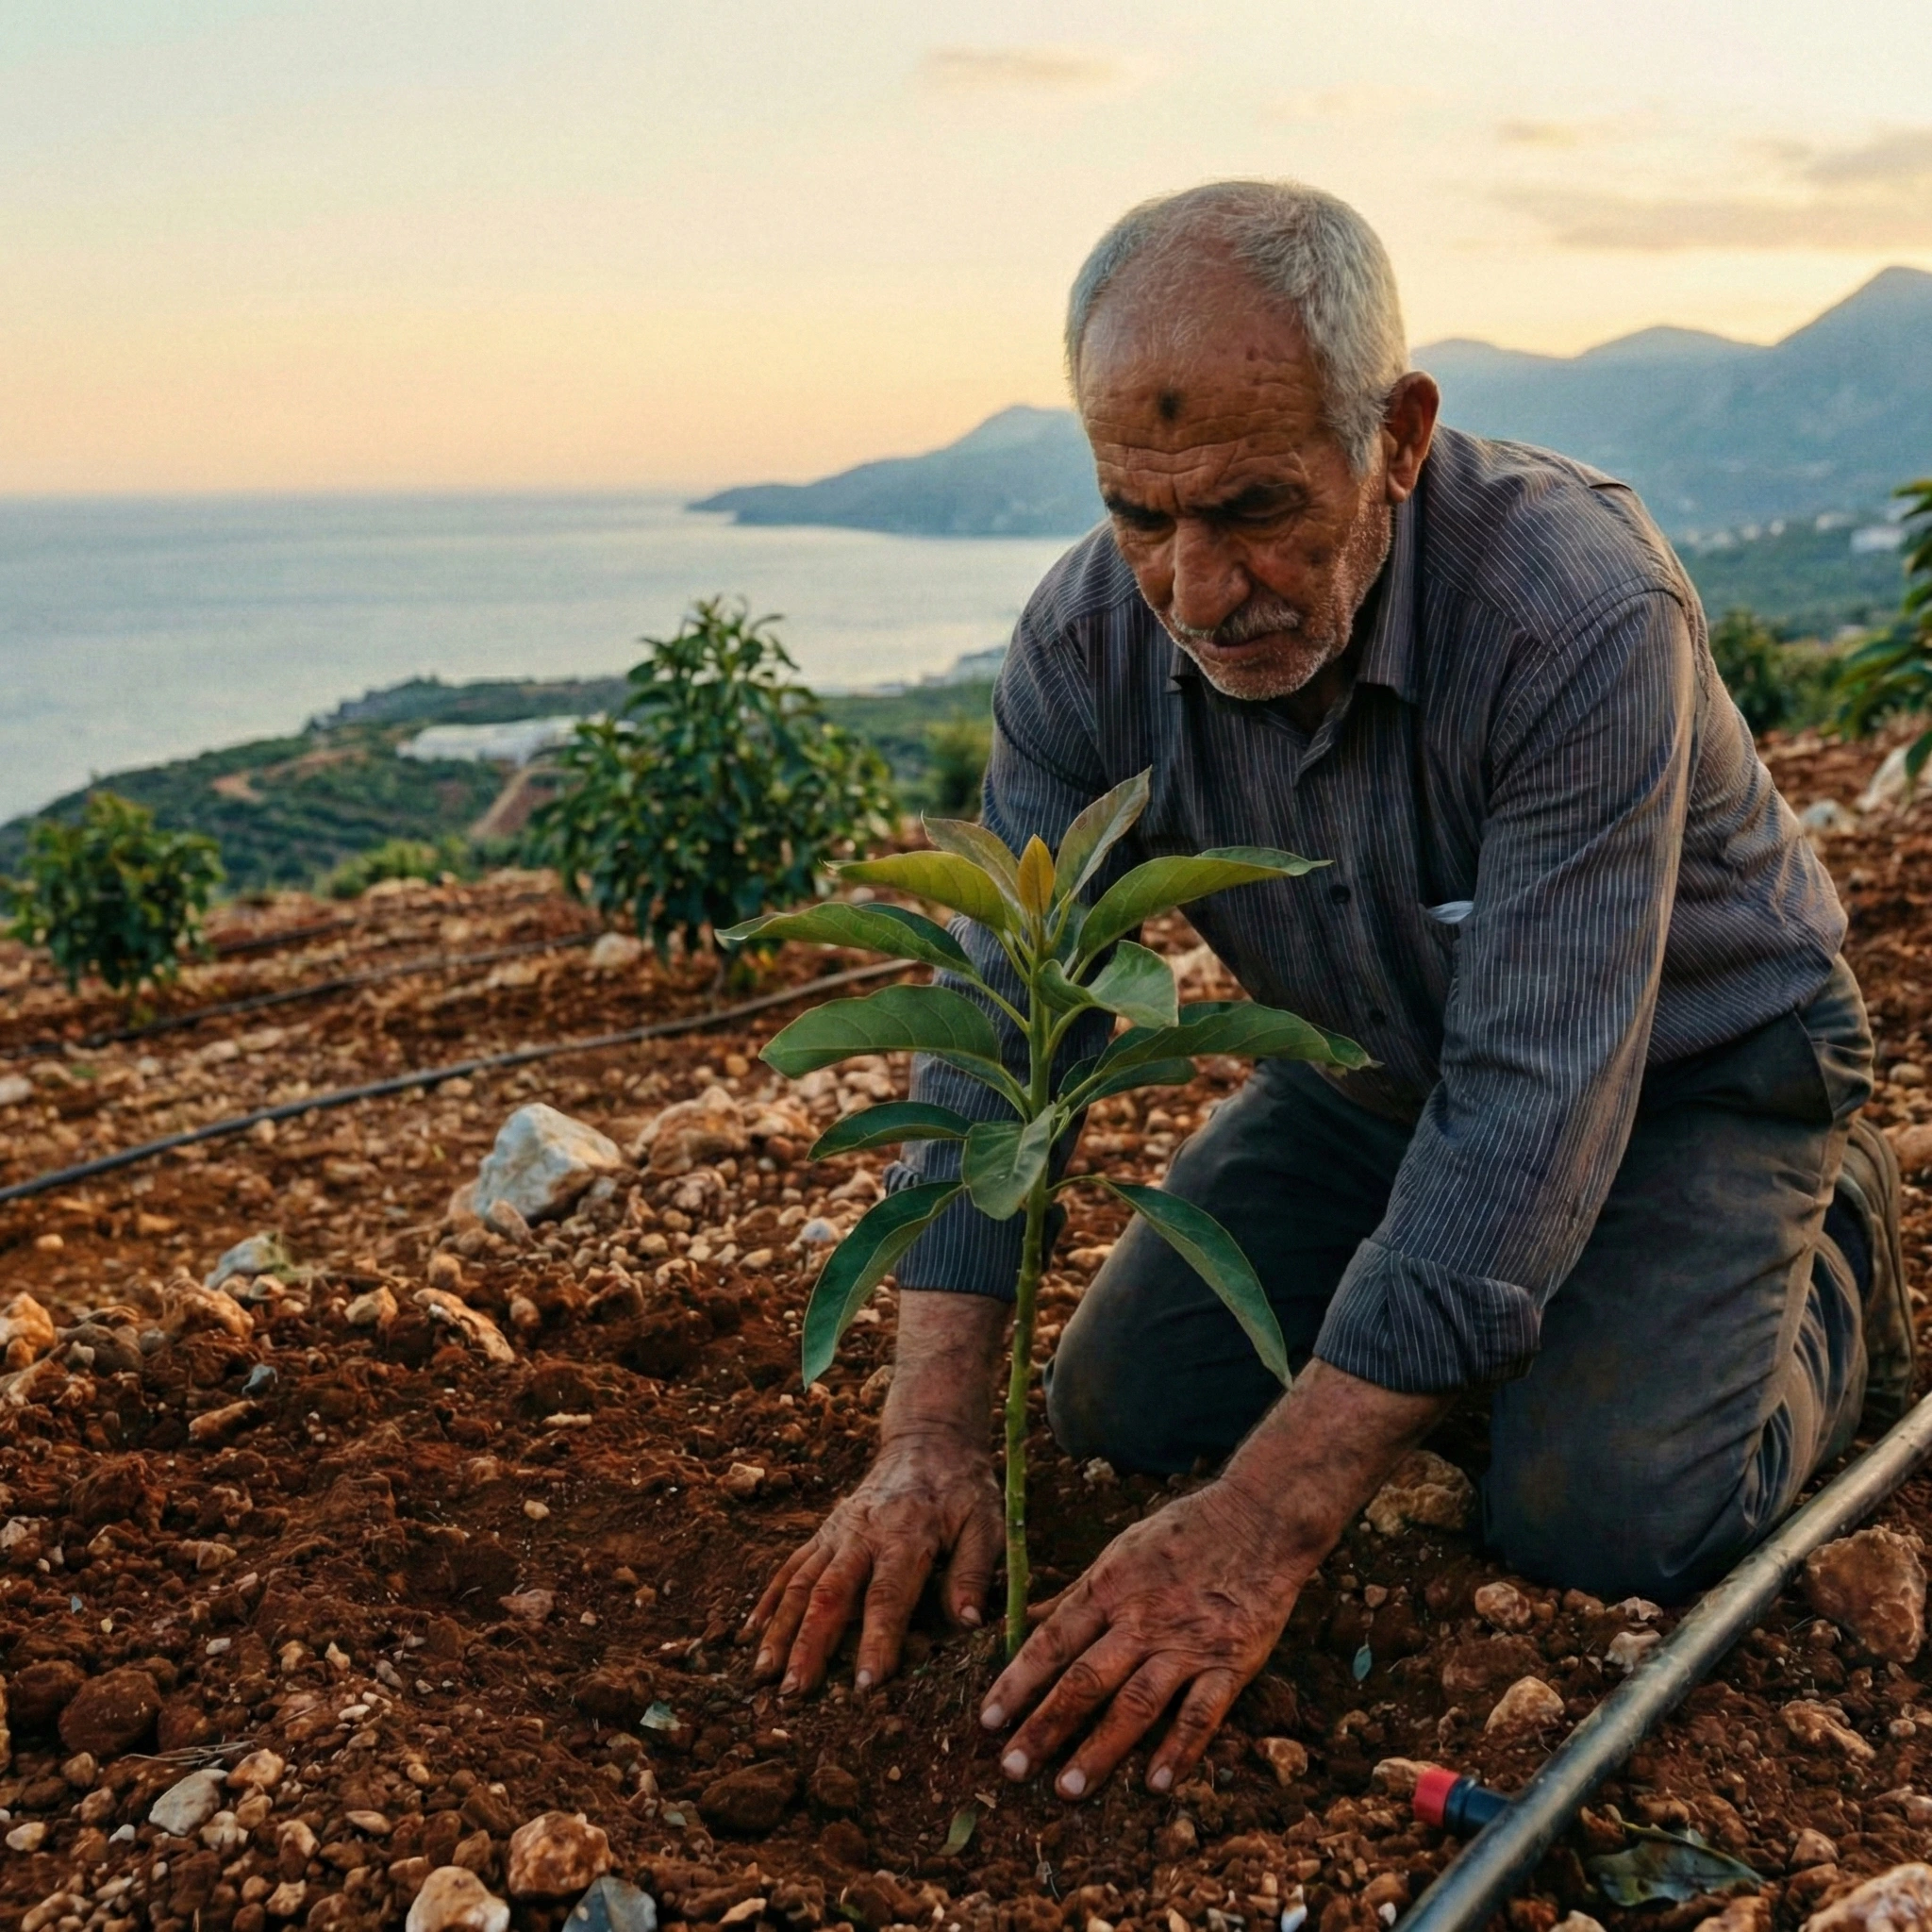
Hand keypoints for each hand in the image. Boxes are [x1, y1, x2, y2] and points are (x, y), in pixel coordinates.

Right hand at [744, 1432, 1001, 1694]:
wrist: (929, 1441)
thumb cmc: (962, 1490)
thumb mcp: (987, 1521)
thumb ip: (974, 1570)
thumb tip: (968, 1621)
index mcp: (906, 1535)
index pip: (889, 1594)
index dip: (878, 1640)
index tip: (868, 1683)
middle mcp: (863, 1534)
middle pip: (830, 1593)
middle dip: (810, 1644)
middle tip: (794, 1691)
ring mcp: (838, 1532)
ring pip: (800, 1581)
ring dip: (781, 1628)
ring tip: (762, 1673)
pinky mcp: (824, 1531)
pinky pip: (790, 1565)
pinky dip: (769, 1599)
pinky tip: (752, 1632)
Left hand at [978, 1480, 1298, 1799]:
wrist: (1260, 1519)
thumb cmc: (1183, 1533)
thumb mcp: (1121, 1548)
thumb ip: (1077, 1591)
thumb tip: (1025, 1618)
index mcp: (1110, 1587)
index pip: (1052, 1641)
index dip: (1017, 1682)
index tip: (987, 1719)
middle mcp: (1143, 1619)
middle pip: (1086, 1679)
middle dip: (1045, 1726)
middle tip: (1011, 1768)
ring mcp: (1188, 1644)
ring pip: (1137, 1705)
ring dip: (1101, 1749)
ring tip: (1068, 1788)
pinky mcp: (1231, 1662)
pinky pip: (1201, 1714)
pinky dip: (1179, 1750)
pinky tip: (1156, 1784)